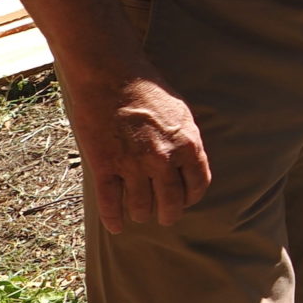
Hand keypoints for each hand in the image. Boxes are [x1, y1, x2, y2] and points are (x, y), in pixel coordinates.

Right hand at [65, 70, 210, 233]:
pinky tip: (116, 225)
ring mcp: (132, 165)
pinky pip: (110, 202)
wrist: (112, 76)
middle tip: (165, 217)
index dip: (192, 197)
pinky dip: (113, 218)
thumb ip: (186, 141)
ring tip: (141, 215)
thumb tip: (189, 164)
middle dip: (169, 213)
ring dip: (142, 214)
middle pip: (171, 202)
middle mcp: (163, 159)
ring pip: (141, 206)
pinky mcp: (104, 166)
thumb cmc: (149, 90)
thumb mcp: (182, 113)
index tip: (186, 200)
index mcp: (188, 145)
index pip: (198, 185)